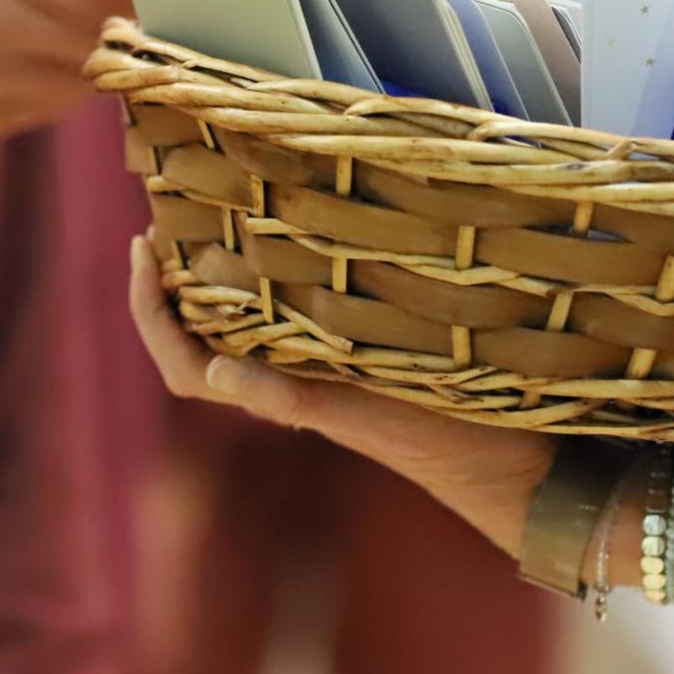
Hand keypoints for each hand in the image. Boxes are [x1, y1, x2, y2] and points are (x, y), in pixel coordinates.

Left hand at [129, 236, 554, 555]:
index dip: (149, 311)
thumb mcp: (361, 413)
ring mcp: (336, 367)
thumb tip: (206, 374)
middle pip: (207, 329)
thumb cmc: (447, 443)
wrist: (530, 467)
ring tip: (219, 206)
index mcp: (285, 395)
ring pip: (254, 318)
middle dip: (179, 272)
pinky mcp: (378, 354)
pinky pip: (310, 311)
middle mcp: (300, 379)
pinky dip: (289, 274)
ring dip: (228, 269)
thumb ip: (289, 397)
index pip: (180, 361)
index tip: (142, 246)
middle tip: (173, 205)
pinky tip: (303, 230)